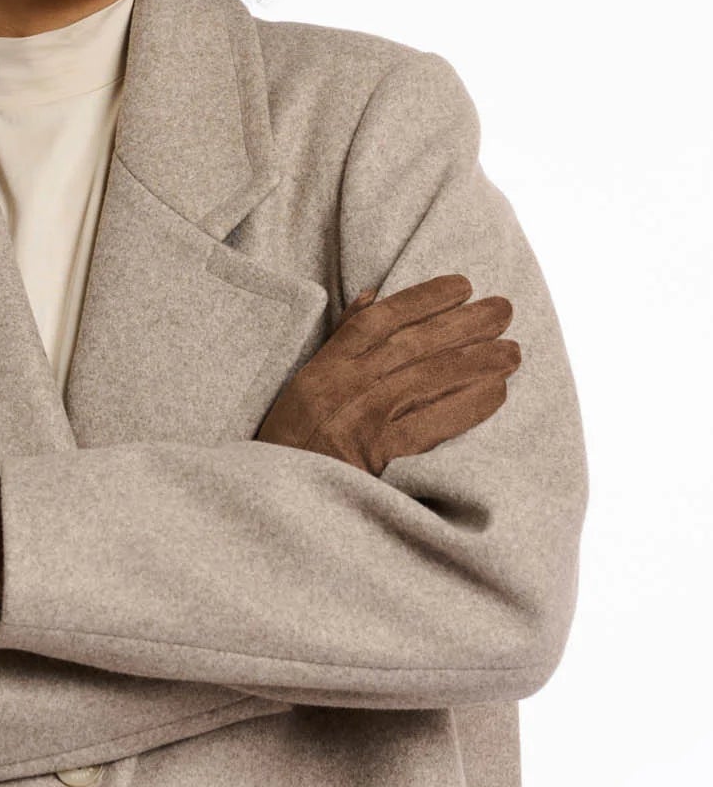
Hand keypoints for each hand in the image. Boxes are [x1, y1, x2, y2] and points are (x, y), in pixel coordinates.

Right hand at [256, 273, 520, 476]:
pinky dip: (466, 406)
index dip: (423, 298)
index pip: (379, 320)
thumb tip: (372, 298)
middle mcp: (344, 386)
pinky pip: (431, 424)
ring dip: (476, 362)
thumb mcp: (304, 385)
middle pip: (413, 344)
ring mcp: (361, 418)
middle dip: (464, 323)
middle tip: (505, 310)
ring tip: (513, 352)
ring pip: (428, 378)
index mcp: (325, 367)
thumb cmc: (291, 443)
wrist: (274, 501)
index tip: (462, 285)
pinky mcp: (375, 455)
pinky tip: (496, 393)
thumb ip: (340, 341)